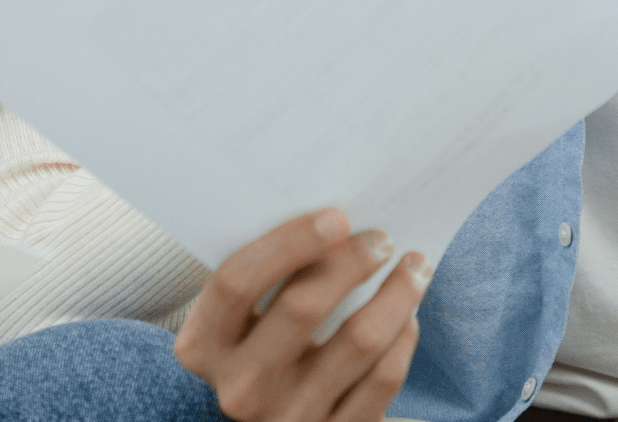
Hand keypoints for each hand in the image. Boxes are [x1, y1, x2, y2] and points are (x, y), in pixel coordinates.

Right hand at [175, 209, 429, 421]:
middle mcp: (241, 387)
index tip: (337, 216)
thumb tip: (335, 222)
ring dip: (396, 295)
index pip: (237, 281)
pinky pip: (383, 378)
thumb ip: (265, 277)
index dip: (289, 242)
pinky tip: (408, 315)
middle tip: (382, 238)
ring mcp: (288, 418)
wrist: (270, 419)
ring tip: (414, 268)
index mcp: (203, 345)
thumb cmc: (257, 347)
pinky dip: (403, 338)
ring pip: (358, 341)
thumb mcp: (237, 321)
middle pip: (302, 307)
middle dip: (352, 261)